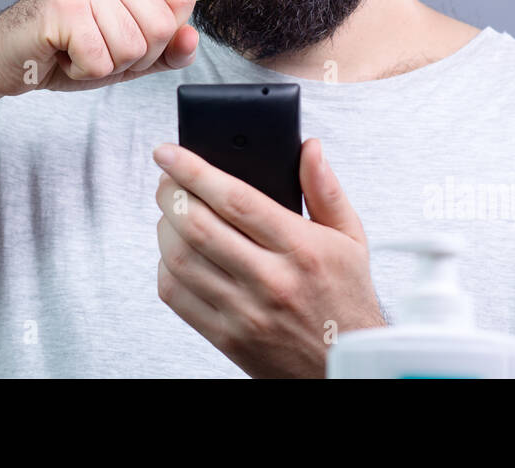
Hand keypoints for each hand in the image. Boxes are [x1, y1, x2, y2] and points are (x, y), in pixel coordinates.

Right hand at [0, 0, 197, 96]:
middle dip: (134, 56)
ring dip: (106, 65)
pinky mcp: (64, 6)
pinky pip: (102, 60)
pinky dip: (83, 72)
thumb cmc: (64, 50)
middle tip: (97, 47)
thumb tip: (191, 38)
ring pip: (134, 48)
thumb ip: (169, 49)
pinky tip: (63, 55)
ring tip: (78, 49)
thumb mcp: (130, 54)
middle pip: (163, 27)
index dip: (164, 34)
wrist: (4, 57)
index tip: (126, 36)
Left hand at [153, 137, 384, 377]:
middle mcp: (270, 280)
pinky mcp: (225, 337)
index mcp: (301, 249)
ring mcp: (244, 312)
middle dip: (170, 193)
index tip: (168, 153)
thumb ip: (326, 190)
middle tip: (166, 178)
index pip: (236, 199)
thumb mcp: (350, 239)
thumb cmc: (346, 299)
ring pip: (180, 259)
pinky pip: (176, 295)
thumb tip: (310, 148)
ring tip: (170, 211)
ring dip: (164, 227)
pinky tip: (175, 251)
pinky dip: (164, 266)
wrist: (341, 366)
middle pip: (197, 226)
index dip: (194, 170)